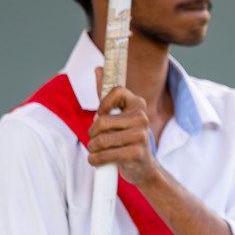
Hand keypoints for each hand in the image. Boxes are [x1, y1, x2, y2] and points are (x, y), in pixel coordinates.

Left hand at [88, 68, 160, 187]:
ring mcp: (141, 136)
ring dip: (93, 148)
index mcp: (138, 104)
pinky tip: (98, 160)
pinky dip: (95, 159)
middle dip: (92, 133)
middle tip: (96, 138)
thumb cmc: (125, 137)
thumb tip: (98, 68)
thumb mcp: (116, 114)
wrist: (142, 166)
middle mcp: (142, 117)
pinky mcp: (136, 153)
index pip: (115, 91)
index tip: (103, 115)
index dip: (103, 105)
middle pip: (102, 121)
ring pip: (101, 139)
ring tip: (97, 150)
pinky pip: (105, 154)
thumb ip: (105, 93)